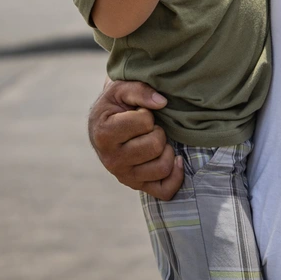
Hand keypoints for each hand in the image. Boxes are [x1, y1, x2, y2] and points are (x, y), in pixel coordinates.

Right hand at [88, 80, 182, 199]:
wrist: (106, 123)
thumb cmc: (116, 104)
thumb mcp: (121, 88)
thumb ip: (139, 90)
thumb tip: (162, 102)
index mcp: (104, 134)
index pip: (144, 122)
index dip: (147, 113)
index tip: (139, 112)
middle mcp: (111, 160)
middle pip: (155, 146)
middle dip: (158, 131)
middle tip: (149, 128)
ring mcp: (124, 176)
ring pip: (162, 168)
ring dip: (166, 149)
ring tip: (155, 140)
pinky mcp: (137, 185)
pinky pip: (165, 191)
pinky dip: (176, 176)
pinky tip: (175, 158)